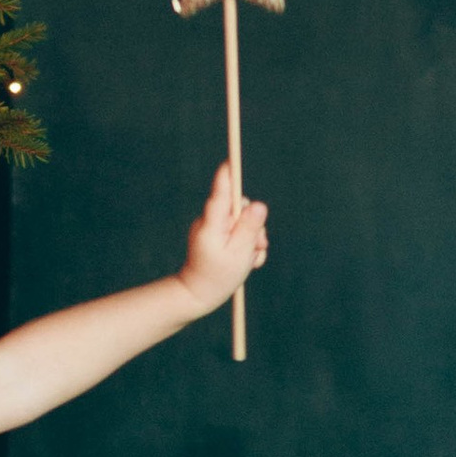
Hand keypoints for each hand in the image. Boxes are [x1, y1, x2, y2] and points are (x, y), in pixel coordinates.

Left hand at [179, 161, 268, 314]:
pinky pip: (236, 234)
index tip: (231, 161)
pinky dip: (245, 246)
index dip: (228, 175)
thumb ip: (250, 228)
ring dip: (252, 240)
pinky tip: (246, 261)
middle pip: (239, 207)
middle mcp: (210, 221)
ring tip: (251, 260)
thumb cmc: (218, 276)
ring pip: (242, 223)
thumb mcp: (240, 253)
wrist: (197, 295)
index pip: (221, 192)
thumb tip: (259, 204)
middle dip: (254, 225)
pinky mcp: (216, 236)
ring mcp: (212, 228)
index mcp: (212, 223)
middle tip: (258, 247)